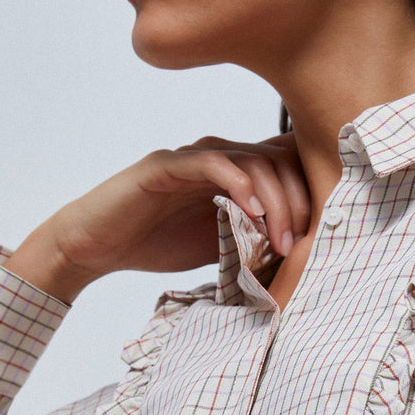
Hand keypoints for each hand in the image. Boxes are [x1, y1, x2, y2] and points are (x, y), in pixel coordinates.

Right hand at [5, 132, 309, 301]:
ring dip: (274, 200)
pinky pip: (211, 163)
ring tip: (279, 238)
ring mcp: (193, 158)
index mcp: (234, 173)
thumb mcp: (220, 245)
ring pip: (252, 160)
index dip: (309, 195)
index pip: (287, 166)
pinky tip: (251, 212)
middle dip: (299, 201)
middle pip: (279, 159)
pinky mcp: (166, 165)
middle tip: (299, 244)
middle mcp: (218, 156)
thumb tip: (299, 258)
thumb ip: (255, 239)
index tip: (317, 237)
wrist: (96, 246)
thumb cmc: (155, 243)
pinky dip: (238, 183)